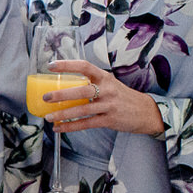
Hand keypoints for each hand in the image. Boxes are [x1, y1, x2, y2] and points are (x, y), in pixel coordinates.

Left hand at [41, 61, 163, 135]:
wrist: (145, 111)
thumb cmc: (122, 97)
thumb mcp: (110, 84)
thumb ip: (92, 84)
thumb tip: (64, 86)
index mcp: (104, 77)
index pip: (84, 66)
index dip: (67, 65)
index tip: (51, 66)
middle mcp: (107, 89)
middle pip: (81, 90)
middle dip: (62, 94)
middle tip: (46, 97)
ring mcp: (108, 105)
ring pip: (82, 109)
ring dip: (63, 114)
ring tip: (49, 117)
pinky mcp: (109, 120)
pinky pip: (86, 123)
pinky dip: (70, 126)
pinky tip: (59, 128)